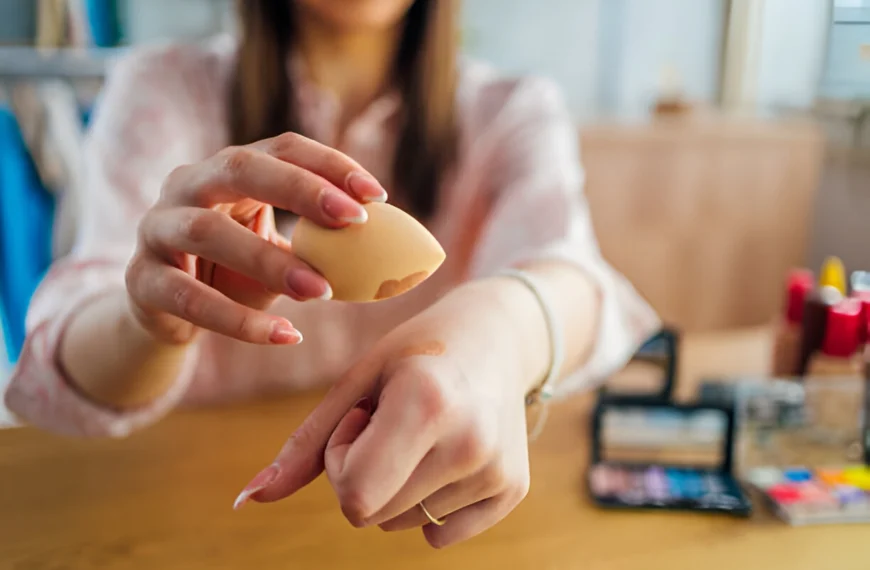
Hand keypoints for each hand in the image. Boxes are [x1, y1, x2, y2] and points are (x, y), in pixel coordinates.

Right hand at [125, 132, 386, 344]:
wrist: (167, 311)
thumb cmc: (235, 271)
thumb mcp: (278, 250)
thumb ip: (320, 244)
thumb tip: (393, 253)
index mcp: (228, 169)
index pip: (282, 147)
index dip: (330, 164)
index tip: (378, 195)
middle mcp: (187, 185)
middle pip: (240, 168)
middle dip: (300, 189)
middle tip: (354, 220)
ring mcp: (157, 229)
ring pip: (208, 232)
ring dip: (270, 261)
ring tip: (322, 291)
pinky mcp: (142, 280)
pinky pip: (190, 298)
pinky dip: (240, 320)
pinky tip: (287, 336)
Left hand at [235, 281, 536, 547]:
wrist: (497, 338)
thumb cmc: (415, 351)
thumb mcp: (357, 382)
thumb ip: (305, 445)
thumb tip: (246, 500)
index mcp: (426, 404)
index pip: (355, 496)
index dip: (341, 461)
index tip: (360, 418)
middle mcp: (469, 443)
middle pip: (374, 515)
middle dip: (363, 473)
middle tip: (390, 421)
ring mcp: (495, 470)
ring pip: (402, 523)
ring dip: (397, 485)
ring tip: (423, 431)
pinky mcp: (513, 489)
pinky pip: (440, 534)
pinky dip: (429, 503)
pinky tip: (447, 453)